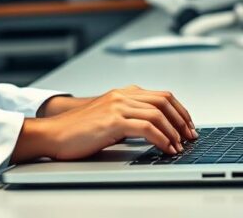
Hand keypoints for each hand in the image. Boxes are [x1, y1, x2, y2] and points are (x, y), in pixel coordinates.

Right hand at [12, 85, 195, 163]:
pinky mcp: (112, 121)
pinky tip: (165, 149)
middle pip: (164, 101)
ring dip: (174, 132)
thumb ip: (128, 119)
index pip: (161, 95)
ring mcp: (117, 106)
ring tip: (179, 146)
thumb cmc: (77, 131)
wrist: (53, 134)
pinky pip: (146, 128)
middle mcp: (122, 95)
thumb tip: (153, 131)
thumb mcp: (108, 119)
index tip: (188, 126)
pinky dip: (161, 139)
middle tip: (189, 137)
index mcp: (122, 93)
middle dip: (182, 120)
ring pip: (158, 114)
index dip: (179, 111)